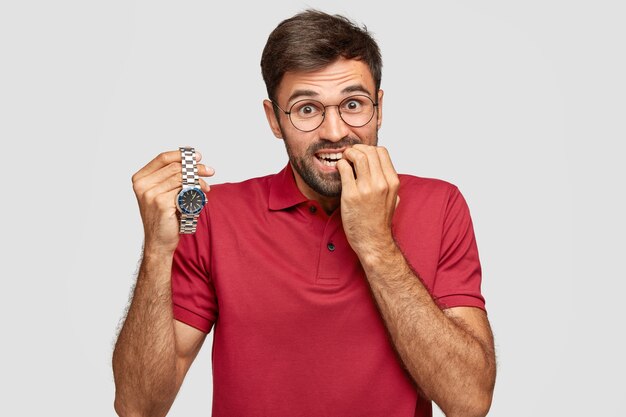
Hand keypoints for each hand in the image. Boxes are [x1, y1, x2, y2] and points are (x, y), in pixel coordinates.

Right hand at [131, 150, 213, 254]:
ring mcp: (151, 195)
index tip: (196, 156)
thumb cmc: (163, 217)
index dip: (181, 154)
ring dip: (199, 181)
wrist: (159, 241)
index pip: (162, 158)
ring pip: (182, 179)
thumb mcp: (162, 193)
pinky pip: (185, 192)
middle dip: (196, 168)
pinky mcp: (162, 204)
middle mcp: (142, 185)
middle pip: (175, 167)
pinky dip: (196, 193)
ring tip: (206, 187)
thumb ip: (170, 177)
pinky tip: (200, 198)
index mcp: (140, 179)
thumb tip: (193, 161)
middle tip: (209, 171)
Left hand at [336, 145, 399, 262]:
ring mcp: (366, 188)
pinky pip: (344, 168)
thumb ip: (390, 184)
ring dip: (348, 154)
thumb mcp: (393, 199)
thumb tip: (383, 170)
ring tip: (345, 160)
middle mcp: (381, 183)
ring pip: (358, 156)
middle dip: (357, 149)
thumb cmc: (379, 222)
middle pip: (369, 151)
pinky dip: (340, 165)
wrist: (372, 241)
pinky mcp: (351, 194)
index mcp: (392, 182)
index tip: (361, 154)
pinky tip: (339, 170)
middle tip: (350, 155)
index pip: (382, 151)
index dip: (369, 149)